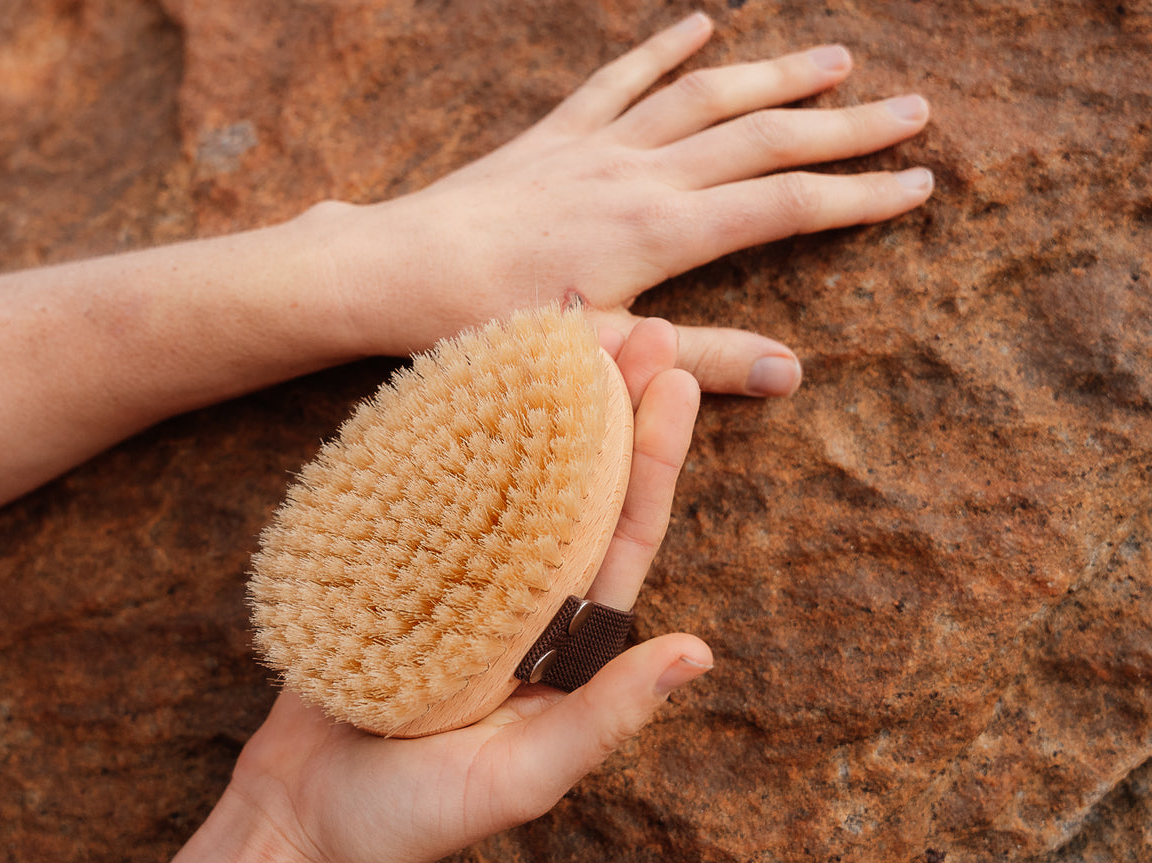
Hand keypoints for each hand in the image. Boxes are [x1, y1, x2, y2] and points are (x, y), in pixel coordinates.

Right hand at [90, 320, 706, 862]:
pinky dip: (445, 437)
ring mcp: (455, 580)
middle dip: (609, 405)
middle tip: (634, 322)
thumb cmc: (414, 819)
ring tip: (553, 331)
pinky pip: (427, 493)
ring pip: (506, 477)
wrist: (303, 824)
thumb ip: (602, 718)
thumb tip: (699, 652)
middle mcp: (519, 597)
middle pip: (576, 484)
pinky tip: (454, 385)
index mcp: (563, 639)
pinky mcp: (391, 571)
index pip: (622, 529)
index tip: (674, 373)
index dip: (652, 451)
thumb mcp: (519, 777)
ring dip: (533, 406)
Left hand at [318, 12, 931, 395]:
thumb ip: (698, 362)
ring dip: (774, 73)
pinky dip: (663, 49)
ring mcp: (596, 146)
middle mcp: (641, 174)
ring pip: (705, 95)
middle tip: (916, 110)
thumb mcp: (599, 357)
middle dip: (845, 126)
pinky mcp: (552, 135)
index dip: (859, 196)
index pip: (785, 205)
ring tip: (835, 57)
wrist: (395, 270)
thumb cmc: (489, 326)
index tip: (921, 184)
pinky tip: (700, 24)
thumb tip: (795, 373)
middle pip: (765, 138)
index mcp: (662, 232)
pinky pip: (619, 79)